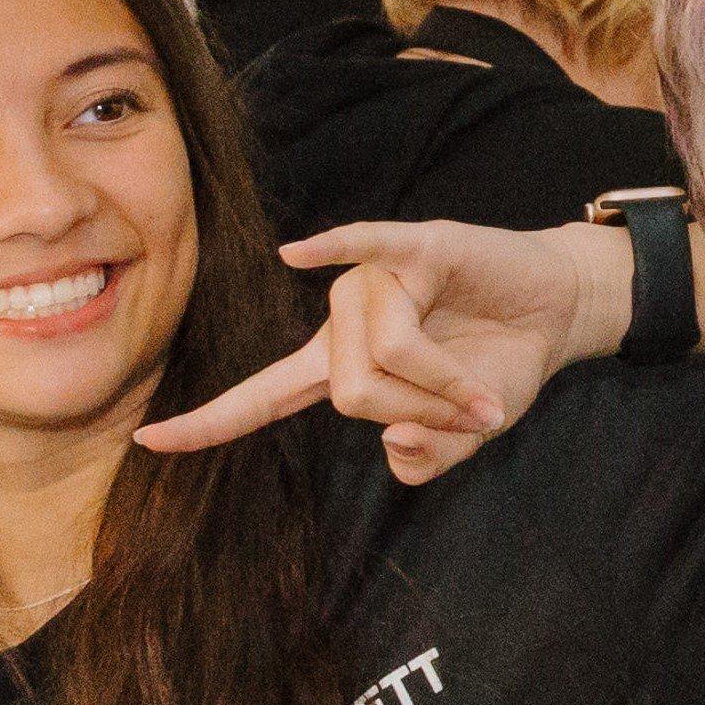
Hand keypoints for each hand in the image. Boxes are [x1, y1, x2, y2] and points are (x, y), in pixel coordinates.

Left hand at [137, 217, 627, 484]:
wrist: (557, 314)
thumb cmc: (497, 366)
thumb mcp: (463, 436)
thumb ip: (425, 459)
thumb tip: (392, 443)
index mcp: (339, 365)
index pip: (261, 398)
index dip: (208, 425)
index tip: (147, 440)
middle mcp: (343, 319)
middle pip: (352, 393)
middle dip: (419, 414)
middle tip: (469, 410)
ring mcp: (376, 279)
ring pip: (387, 353)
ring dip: (447, 385)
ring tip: (484, 386)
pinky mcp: (420, 245)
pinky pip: (369, 246)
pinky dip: (336, 248)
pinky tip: (299, 255)